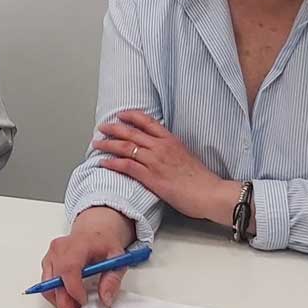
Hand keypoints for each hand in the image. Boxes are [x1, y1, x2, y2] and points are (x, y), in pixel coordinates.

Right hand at [40, 206, 137, 307]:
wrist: (94, 231)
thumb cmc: (104, 243)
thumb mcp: (117, 258)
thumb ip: (112, 279)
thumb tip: (105, 299)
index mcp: (77, 244)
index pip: (68, 268)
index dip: (73, 289)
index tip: (84, 302)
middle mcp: (59, 249)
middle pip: (54, 281)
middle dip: (64, 303)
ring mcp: (50, 256)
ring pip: (47, 285)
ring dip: (59, 301)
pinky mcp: (47, 263)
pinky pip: (46, 284)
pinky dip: (56, 295)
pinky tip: (69, 300)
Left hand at [92, 109, 236, 222]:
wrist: (211, 193)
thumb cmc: (202, 180)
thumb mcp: (187, 156)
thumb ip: (172, 151)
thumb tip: (160, 151)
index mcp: (171, 140)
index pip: (148, 121)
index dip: (131, 116)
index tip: (121, 114)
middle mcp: (161, 147)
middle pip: (132, 133)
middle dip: (114, 128)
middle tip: (102, 127)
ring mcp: (155, 162)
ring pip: (125, 147)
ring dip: (108, 144)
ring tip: (97, 143)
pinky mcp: (152, 178)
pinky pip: (127, 166)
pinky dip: (113, 163)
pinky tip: (103, 163)